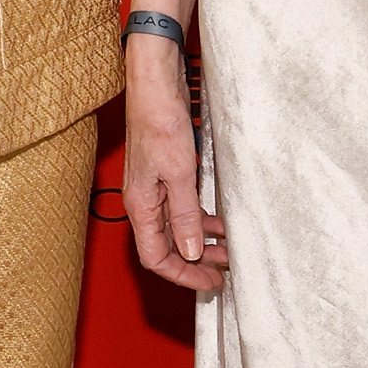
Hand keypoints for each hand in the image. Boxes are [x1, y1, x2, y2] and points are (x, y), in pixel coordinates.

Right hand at [124, 43, 226, 291]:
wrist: (155, 85)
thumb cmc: (161, 122)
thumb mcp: (180, 174)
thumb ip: (186, 216)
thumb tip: (192, 251)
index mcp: (140, 206)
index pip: (156, 258)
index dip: (183, 275)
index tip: (209, 282)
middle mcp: (144, 202)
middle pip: (166, 247)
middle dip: (195, 262)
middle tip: (223, 271)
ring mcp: (153, 189)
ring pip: (176, 229)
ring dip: (200, 242)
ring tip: (227, 250)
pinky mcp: (165, 174)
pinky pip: (181, 209)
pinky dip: (200, 220)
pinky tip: (220, 222)